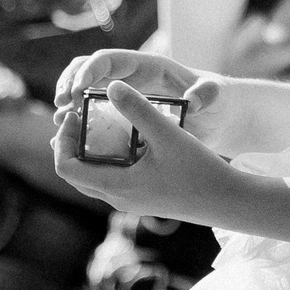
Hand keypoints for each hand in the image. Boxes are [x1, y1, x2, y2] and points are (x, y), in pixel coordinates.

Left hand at [51, 79, 246, 223]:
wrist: (227, 201)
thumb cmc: (199, 170)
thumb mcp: (167, 134)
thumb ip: (138, 110)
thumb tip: (111, 87)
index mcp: (116, 185)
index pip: (66, 167)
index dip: (62, 140)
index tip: (75, 116)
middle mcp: (118, 198)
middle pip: (75, 174)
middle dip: (72, 146)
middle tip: (82, 119)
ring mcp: (131, 202)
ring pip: (94, 179)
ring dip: (90, 154)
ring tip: (102, 127)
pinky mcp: (144, 200)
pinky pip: (113, 181)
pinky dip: (109, 161)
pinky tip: (129, 142)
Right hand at [57, 48, 228, 149]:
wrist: (220, 114)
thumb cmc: (218, 98)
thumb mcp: (215, 94)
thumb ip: (206, 94)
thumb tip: (191, 100)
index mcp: (148, 66)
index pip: (109, 59)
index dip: (89, 71)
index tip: (76, 91)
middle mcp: (132, 75)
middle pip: (88, 69)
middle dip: (69, 83)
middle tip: (63, 107)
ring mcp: (125, 93)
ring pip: (86, 89)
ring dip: (69, 102)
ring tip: (60, 121)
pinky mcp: (123, 111)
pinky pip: (94, 111)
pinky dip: (79, 120)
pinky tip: (71, 136)